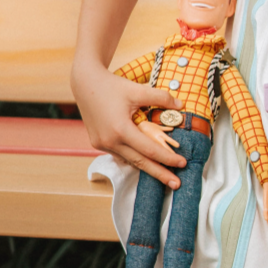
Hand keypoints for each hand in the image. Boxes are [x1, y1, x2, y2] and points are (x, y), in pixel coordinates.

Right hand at [73, 60, 186, 187]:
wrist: (85, 83)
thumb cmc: (112, 85)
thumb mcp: (138, 89)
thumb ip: (161, 98)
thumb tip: (181, 105)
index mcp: (120, 130)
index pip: (149, 149)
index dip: (167, 158)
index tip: (182, 163)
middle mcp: (110, 141)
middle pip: (140, 162)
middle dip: (160, 174)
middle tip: (176, 184)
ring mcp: (102, 144)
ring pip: (129, 159)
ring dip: (147, 167)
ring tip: (164, 174)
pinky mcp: (98, 143)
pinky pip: (120, 154)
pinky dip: (134, 157)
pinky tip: (145, 161)